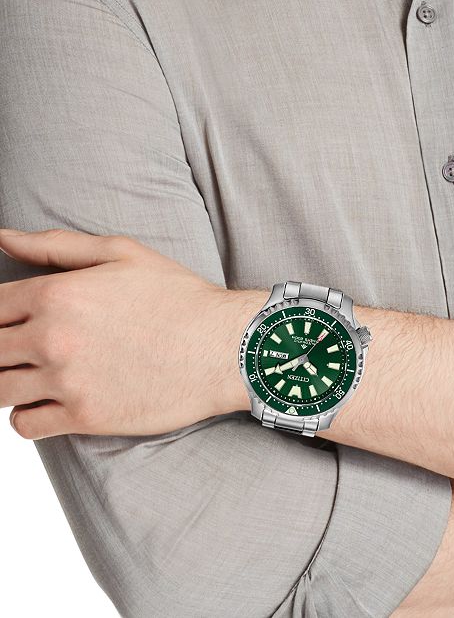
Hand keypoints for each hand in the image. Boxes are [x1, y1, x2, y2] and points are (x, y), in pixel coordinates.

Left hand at [0, 227, 262, 439]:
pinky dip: (26, 414)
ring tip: (34, 371)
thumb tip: (2, 236)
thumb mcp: (121, 253)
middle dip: (0, 347)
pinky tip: (48, 399)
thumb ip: (56, 245)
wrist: (223, 346)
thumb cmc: (178, 296)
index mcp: (58, 293)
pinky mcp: (84, 417)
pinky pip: (23, 425)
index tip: (11, 320)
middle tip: (23, 348)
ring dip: (8, 380)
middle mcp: (54, 337)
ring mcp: (67, 380)